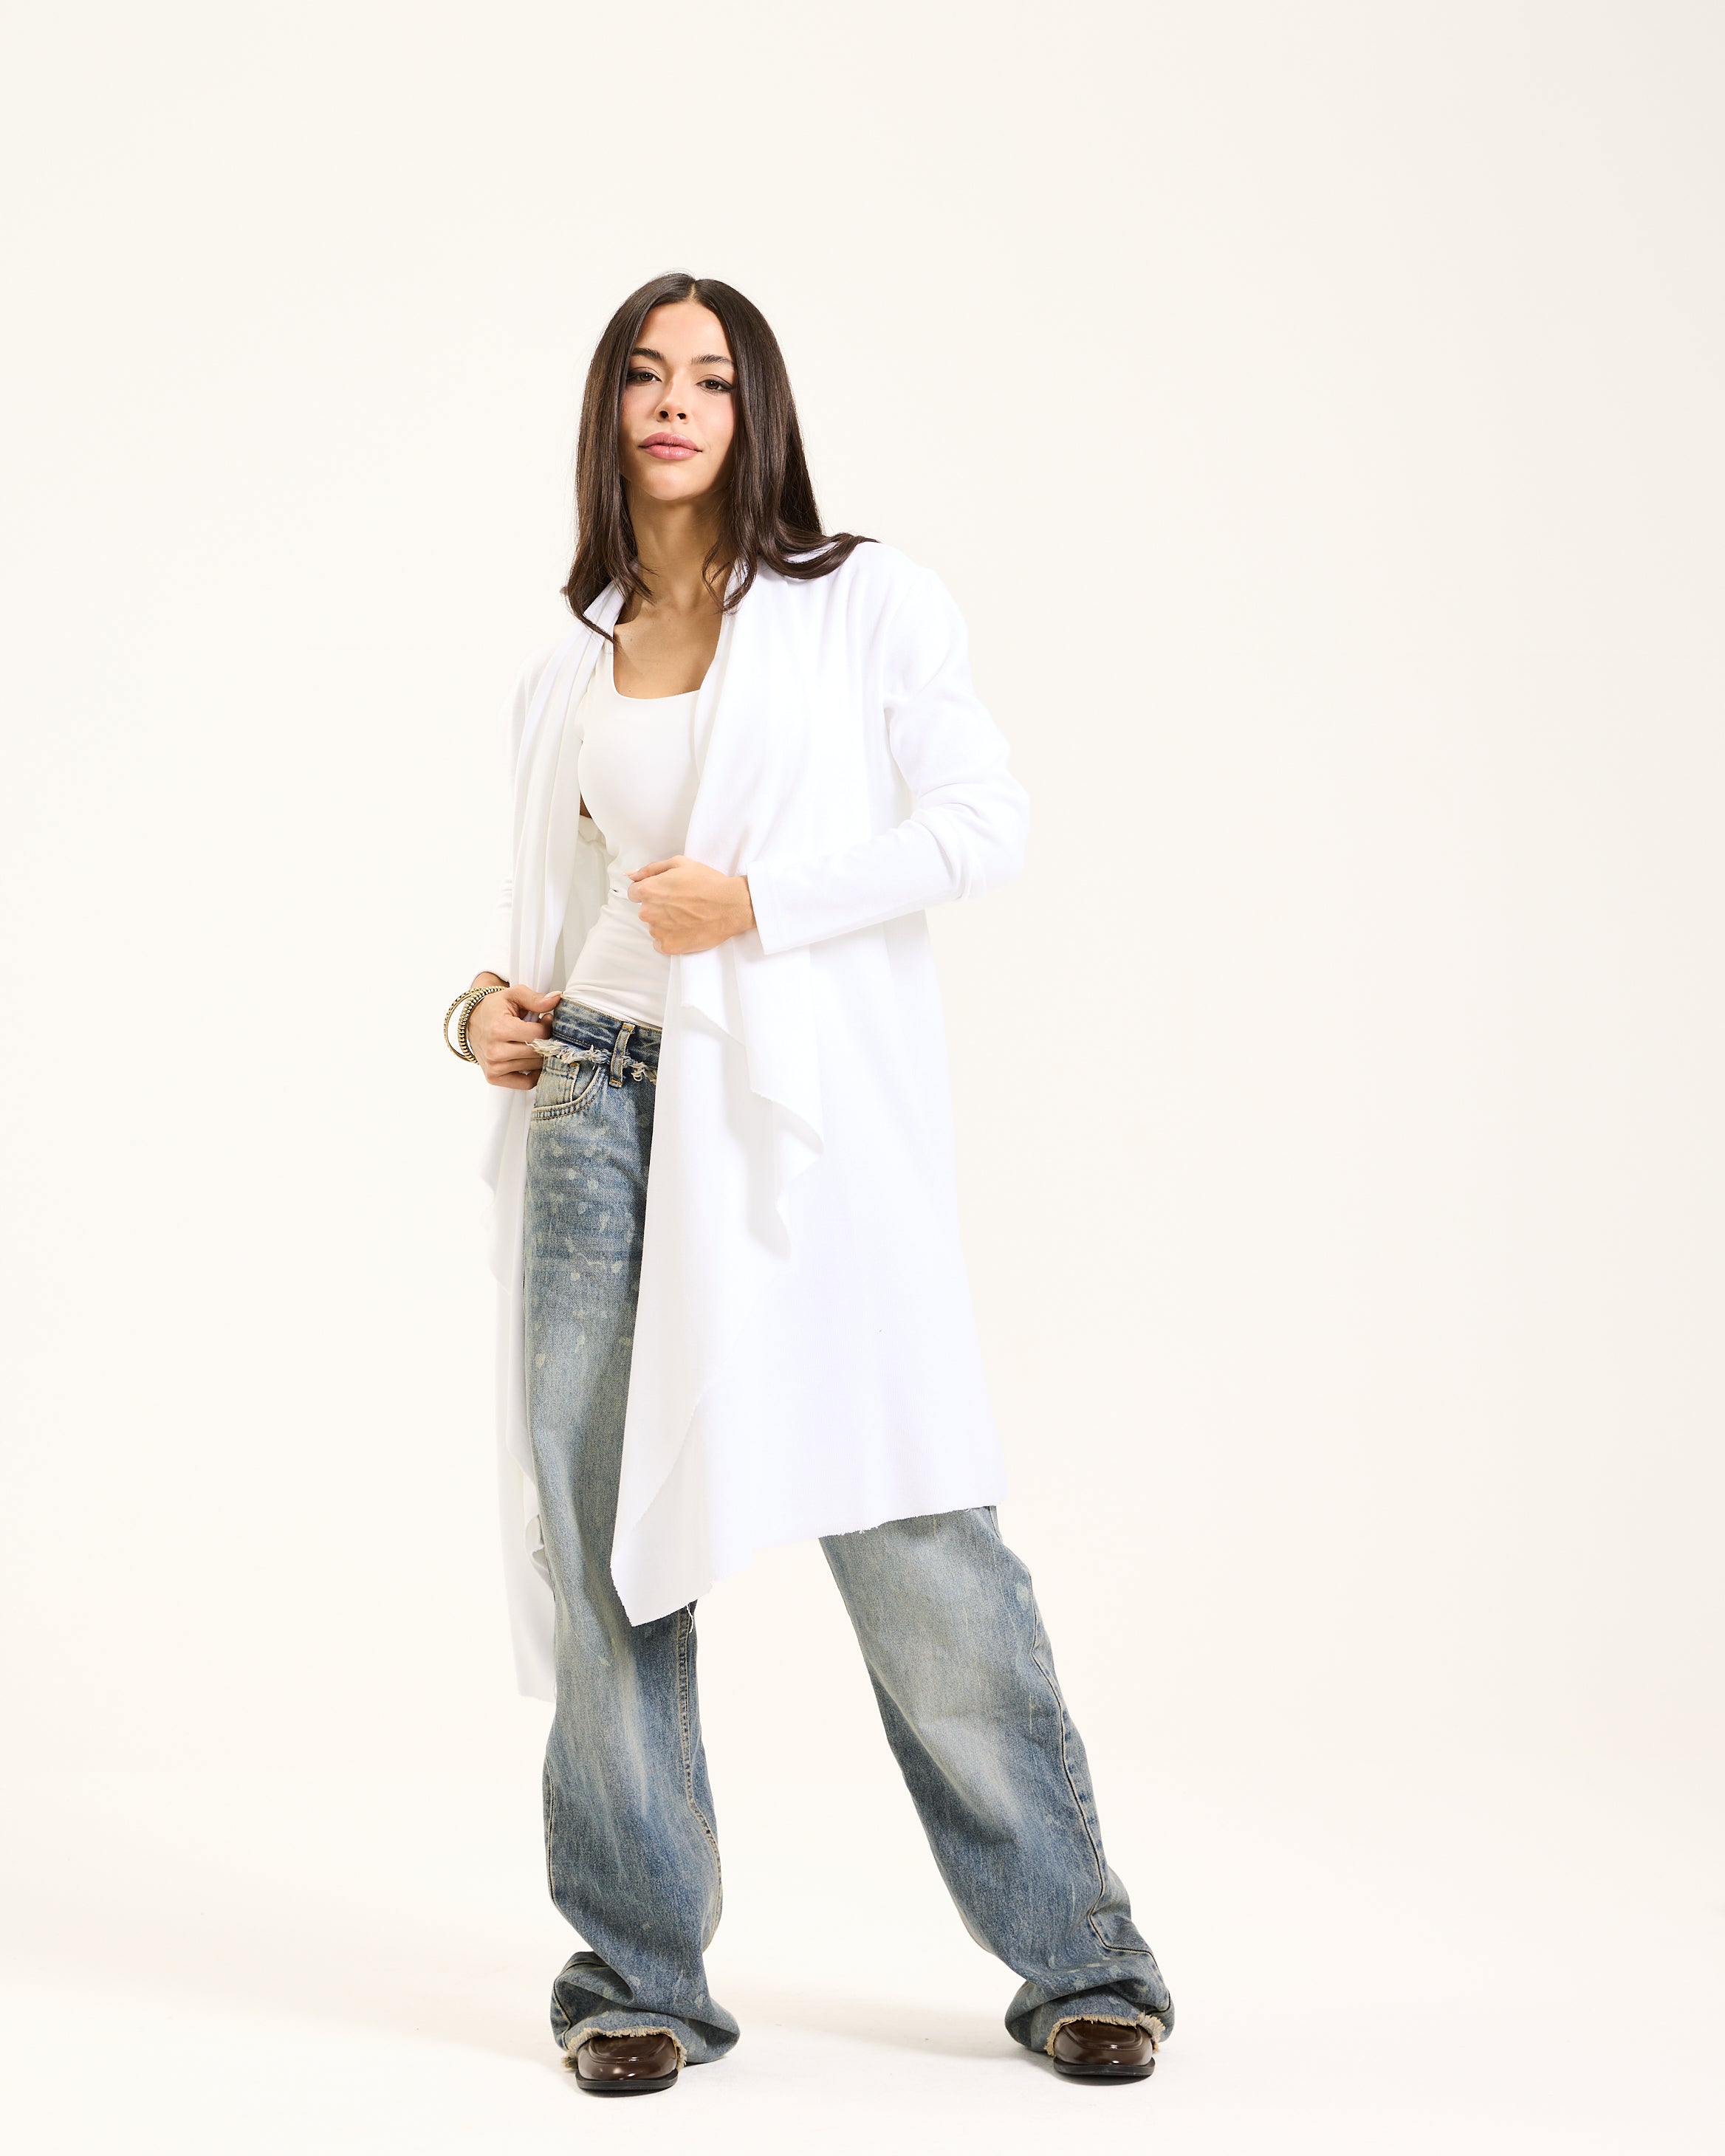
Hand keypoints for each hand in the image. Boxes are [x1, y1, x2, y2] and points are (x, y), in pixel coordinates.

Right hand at [467, 981, 560, 1088]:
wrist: (473, 1022)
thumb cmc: (495, 1009)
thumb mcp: (513, 995)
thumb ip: (535, 998)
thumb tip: (556, 999)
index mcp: (499, 1028)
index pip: (539, 1034)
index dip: (548, 1026)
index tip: (545, 1020)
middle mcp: (494, 1050)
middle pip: (538, 1052)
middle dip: (546, 1041)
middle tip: (541, 1032)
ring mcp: (494, 1066)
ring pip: (535, 1066)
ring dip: (540, 1055)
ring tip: (532, 1042)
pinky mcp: (494, 1078)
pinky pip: (526, 1083)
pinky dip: (534, 1073)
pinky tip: (531, 1060)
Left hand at [628, 856, 755, 953]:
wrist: (731, 906)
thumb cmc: (707, 883)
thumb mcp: (680, 863)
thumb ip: (651, 869)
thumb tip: (631, 875)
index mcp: (648, 890)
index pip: (634, 893)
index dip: (650, 891)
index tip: (666, 893)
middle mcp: (648, 912)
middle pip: (645, 910)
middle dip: (658, 907)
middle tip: (680, 904)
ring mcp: (658, 931)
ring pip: (653, 927)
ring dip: (665, 923)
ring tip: (686, 916)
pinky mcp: (668, 947)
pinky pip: (660, 943)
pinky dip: (670, 937)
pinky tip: (686, 929)